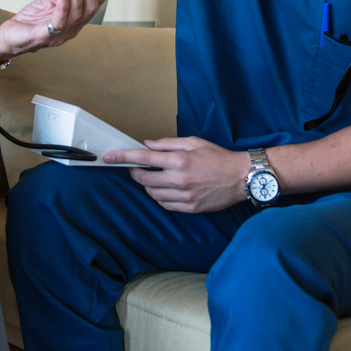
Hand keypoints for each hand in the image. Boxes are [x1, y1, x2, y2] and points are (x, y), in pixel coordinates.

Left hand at [0, 0, 105, 59]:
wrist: (9, 37)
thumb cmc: (31, 20)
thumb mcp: (51, 2)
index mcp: (77, 21)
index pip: (95, 1)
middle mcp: (73, 29)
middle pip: (90, 6)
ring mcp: (60, 35)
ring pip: (77, 12)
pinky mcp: (44, 37)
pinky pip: (59, 22)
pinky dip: (64, 5)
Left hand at [104, 137, 248, 213]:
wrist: (241, 177)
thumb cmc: (219, 157)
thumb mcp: (194, 142)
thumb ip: (168, 144)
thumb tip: (148, 145)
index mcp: (179, 160)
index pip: (143, 158)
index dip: (123, 157)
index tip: (109, 157)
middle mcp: (179, 179)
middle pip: (143, 180)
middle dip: (135, 173)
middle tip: (136, 168)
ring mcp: (184, 196)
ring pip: (153, 194)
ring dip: (148, 186)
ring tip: (156, 178)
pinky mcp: (190, 207)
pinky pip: (165, 205)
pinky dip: (160, 197)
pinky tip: (166, 189)